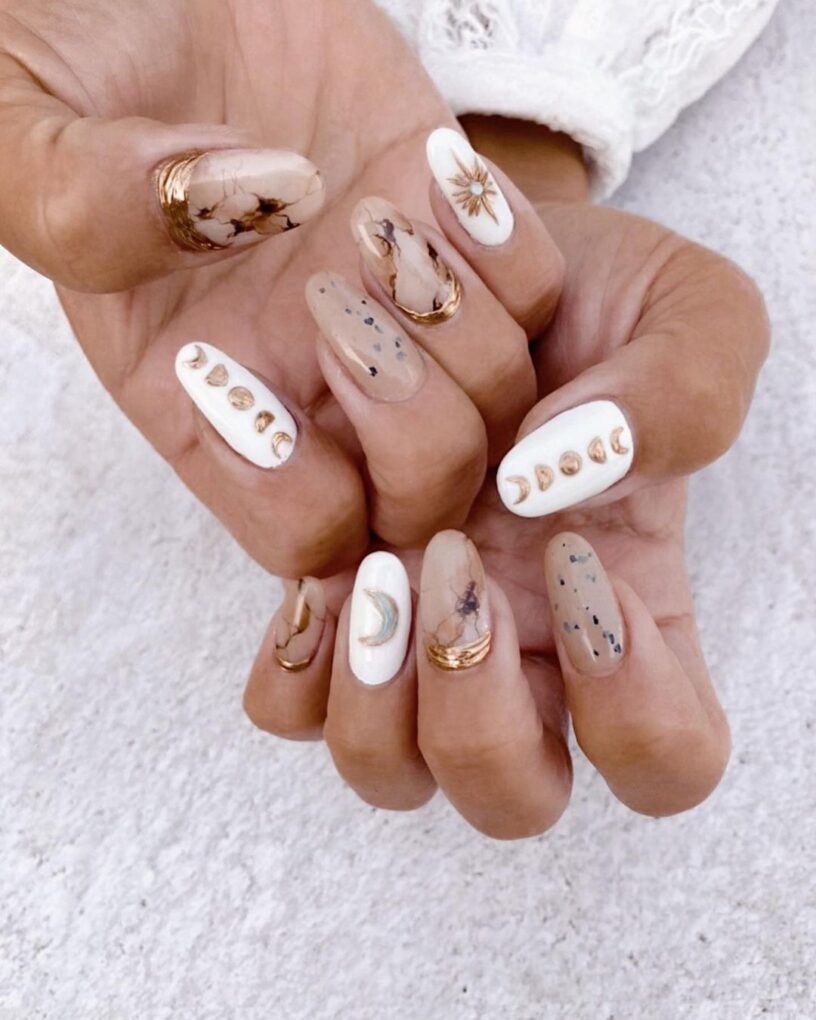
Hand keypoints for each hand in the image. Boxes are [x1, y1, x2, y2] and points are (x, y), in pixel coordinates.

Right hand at [0, 0, 562, 575]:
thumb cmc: (77, 55)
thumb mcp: (21, 134)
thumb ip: (79, 202)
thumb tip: (230, 205)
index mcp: (206, 406)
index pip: (306, 539)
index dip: (309, 494)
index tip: (259, 364)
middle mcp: (314, 381)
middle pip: (428, 496)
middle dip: (410, 416)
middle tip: (334, 292)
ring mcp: (396, 312)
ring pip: (499, 401)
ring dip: (452, 313)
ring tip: (374, 212)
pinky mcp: (457, 234)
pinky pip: (540, 297)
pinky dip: (507, 244)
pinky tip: (432, 175)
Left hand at [244, 121, 769, 837]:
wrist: (443, 251)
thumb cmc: (577, 297)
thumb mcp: (685, 312)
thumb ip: (682, 396)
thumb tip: (567, 476)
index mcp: (623, 608)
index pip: (665, 757)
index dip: (635, 706)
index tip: (579, 563)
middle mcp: (517, 650)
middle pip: (508, 799)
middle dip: (478, 707)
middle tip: (454, 566)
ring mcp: (411, 639)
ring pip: (386, 770)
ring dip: (380, 690)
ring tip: (377, 564)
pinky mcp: (319, 606)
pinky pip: (287, 708)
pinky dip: (297, 662)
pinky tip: (318, 571)